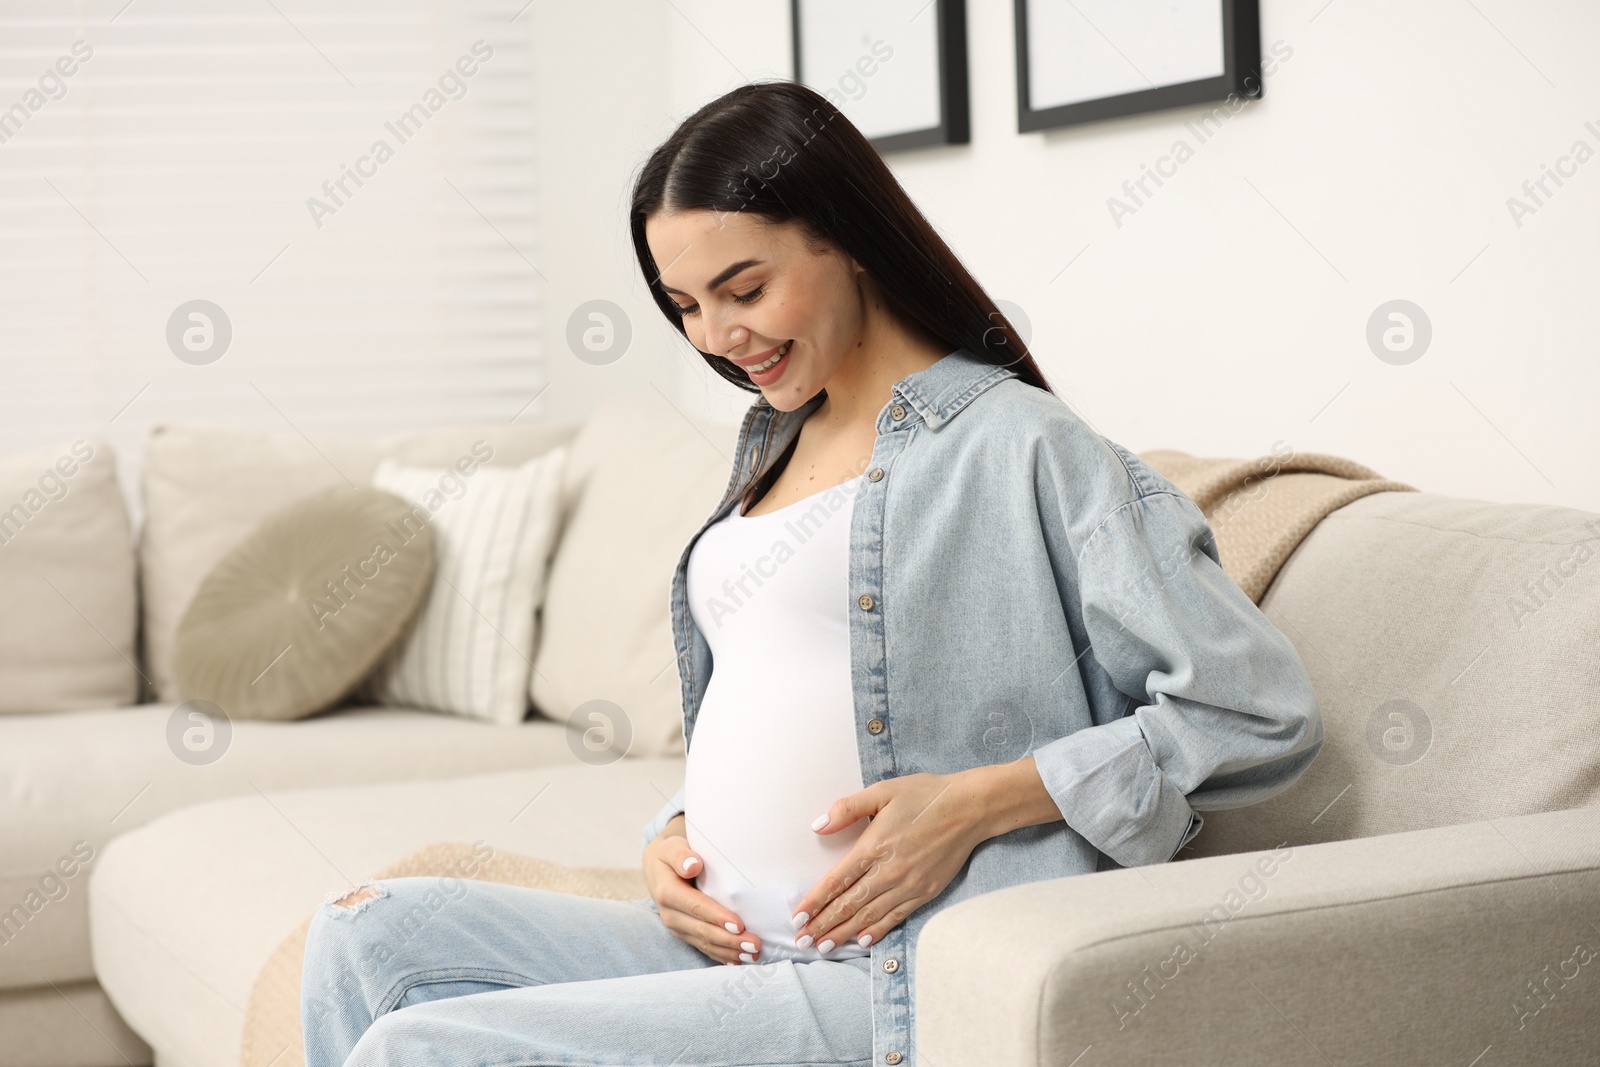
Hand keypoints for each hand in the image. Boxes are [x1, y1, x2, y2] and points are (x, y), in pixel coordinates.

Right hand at [642, 814, 761, 964]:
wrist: (658, 870)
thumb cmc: (672, 855)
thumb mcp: (672, 848)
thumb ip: (680, 856)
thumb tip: (692, 865)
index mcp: (668, 892)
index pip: (696, 906)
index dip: (717, 917)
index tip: (739, 924)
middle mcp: (671, 914)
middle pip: (703, 930)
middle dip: (729, 940)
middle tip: (754, 944)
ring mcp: (678, 927)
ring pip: (705, 943)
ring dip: (729, 951)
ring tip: (753, 955)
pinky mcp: (685, 934)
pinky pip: (704, 948)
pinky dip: (721, 956)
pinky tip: (738, 961)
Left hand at [789, 771, 987, 954]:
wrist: (969, 807)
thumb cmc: (925, 795)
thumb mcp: (882, 790)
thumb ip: (848, 808)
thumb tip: (818, 825)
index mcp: (874, 846)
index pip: (837, 881)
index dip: (815, 901)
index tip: (798, 917)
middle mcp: (889, 870)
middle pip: (849, 904)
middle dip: (823, 925)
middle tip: (803, 941)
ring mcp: (909, 884)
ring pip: (869, 915)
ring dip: (844, 933)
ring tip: (824, 947)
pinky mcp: (926, 891)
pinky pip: (896, 916)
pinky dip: (877, 930)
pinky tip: (862, 941)